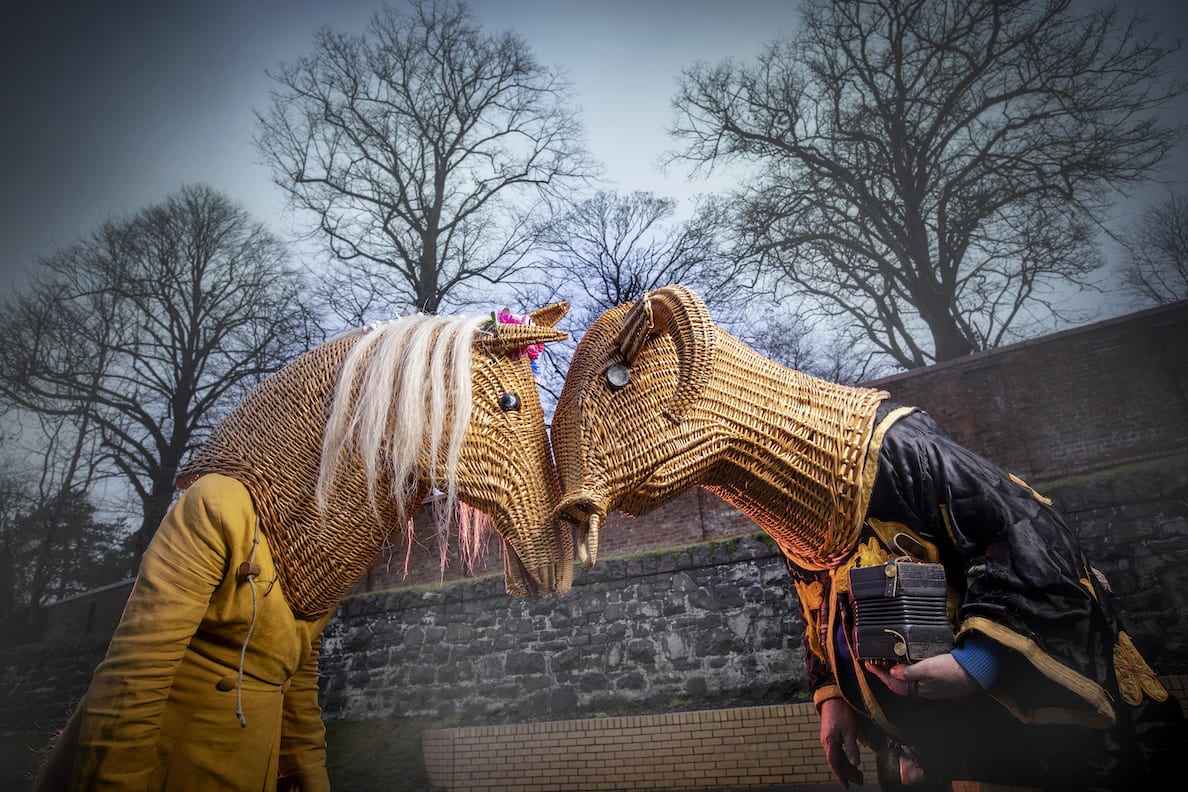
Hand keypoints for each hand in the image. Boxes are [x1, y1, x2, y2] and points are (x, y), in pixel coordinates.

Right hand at [819, 697, 864, 787]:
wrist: (832, 697)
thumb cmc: (841, 712)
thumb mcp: (850, 731)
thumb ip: (852, 748)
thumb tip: (855, 764)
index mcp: (829, 743)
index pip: (834, 763)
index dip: (840, 775)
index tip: (846, 785)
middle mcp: (827, 743)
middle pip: (837, 762)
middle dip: (848, 773)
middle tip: (860, 781)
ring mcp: (828, 739)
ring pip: (837, 757)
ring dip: (847, 766)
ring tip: (859, 774)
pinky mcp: (831, 735)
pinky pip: (837, 751)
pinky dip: (845, 758)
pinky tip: (851, 761)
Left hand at [864, 653, 980, 700]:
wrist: (976, 671)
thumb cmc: (953, 670)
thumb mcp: (928, 668)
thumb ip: (909, 671)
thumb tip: (892, 672)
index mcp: (920, 690)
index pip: (893, 683)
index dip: (879, 674)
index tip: (867, 665)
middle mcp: (924, 690)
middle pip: (898, 684)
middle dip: (884, 674)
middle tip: (873, 663)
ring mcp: (931, 686)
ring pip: (907, 681)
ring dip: (895, 672)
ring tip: (885, 662)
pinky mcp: (938, 680)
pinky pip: (916, 677)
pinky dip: (907, 670)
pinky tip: (907, 663)